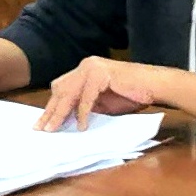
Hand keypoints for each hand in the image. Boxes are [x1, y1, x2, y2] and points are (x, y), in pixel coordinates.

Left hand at [35, 56, 159, 130]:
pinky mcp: (100, 74)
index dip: (52, 106)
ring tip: (53, 129)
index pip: (61, 88)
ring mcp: (92, 68)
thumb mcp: (103, 102)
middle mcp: (85, 66)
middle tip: (41, 129)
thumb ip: (87, 106)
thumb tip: (68, 119)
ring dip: (60, 113)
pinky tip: (81, 126)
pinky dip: (82, 113)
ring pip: (69, 93)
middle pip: (60, 90)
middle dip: (50, 111)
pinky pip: (86, 97)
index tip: (43, 124)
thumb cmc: (132, 94)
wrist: (154, 86)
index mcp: (85, 70)